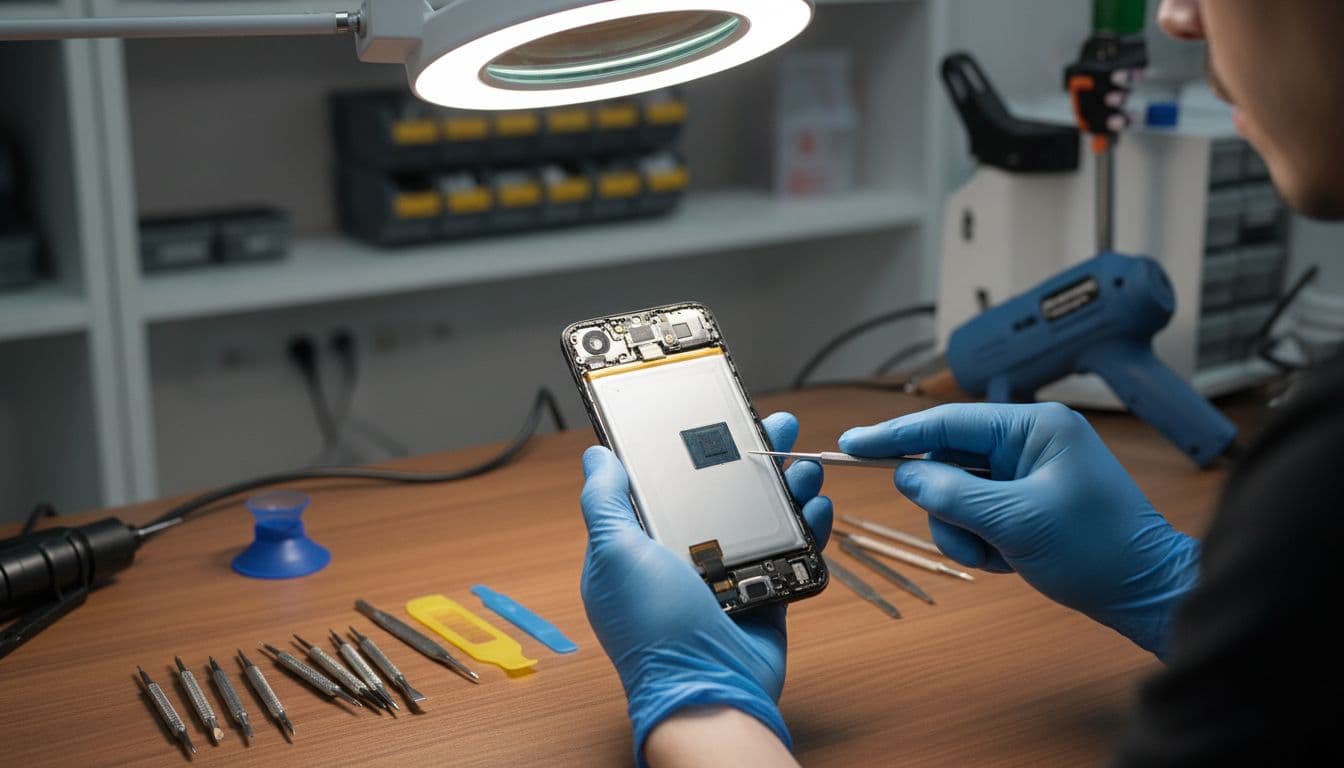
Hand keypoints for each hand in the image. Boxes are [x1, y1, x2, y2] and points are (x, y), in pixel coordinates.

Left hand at [580, 413, 832, 764]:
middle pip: (720, 491)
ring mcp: (727, 574)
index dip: (686, 447)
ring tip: (803, 463)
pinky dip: (809, 528)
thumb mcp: (616, 555)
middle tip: (773, 425)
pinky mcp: (764, 592)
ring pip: (761, 516)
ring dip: (785, 486)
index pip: (664, 482)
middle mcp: (683, 555)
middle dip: (748, 456)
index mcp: (641, 544)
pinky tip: (818, 507)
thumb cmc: (654, 630)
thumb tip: (596, 456)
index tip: (709, 414)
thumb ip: (606, 502)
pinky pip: (790, 551)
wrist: (710, 692)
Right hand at [839, 402, 1198, 658]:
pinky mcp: (1025, 503)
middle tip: (973, 540)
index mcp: (1034, 427)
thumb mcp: (1017, 520)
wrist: (1146, 593)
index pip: (947, 423)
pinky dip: (981, 542)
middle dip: (949, 507)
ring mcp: (1026, 473)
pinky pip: (975, 516)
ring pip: (956, 496)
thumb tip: (906, 476)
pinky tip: (1010, 560)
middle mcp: (1028, 442)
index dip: (895, 434)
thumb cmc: (1097, 549)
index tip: (850, 444)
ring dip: (965, 532)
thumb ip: (953, 494)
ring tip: (998, 555)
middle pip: (948, 462)